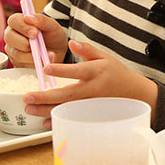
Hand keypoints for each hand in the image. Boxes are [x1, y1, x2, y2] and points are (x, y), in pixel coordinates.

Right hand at [4, 12, 67, 67]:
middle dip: (24, 42)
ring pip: (16, 53)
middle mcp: (12, 36)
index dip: (22, 26)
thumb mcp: (52, 26)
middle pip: (9, 37)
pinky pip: (22, 64)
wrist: (58, 51)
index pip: (13, 21)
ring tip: (49, 54)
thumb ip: (42, 20)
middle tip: (38, 45)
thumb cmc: (52, 36)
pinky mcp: (17, 62)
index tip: (35, 32)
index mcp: (19, 23)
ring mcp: (13, 50)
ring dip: (33, 55)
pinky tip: (44, 61)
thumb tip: (28, 17)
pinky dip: (34, 63)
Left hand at [23, 41, 157, 127]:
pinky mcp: (91, 114)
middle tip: (28, 96)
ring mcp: (92, 104)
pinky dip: (59, 120)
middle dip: (46, 96)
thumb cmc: (118, 74)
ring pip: (67, 108)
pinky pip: (73, 118)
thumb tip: (71, 43)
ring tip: (29, 108)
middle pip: (68, 94)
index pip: (77, 71)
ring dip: (46, 110)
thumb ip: (88, 50)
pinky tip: (44, 121)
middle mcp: (94, 89)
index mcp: (97, 72)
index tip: (45, 68)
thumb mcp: (106, 57)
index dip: (61, 70)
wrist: (136, 94)